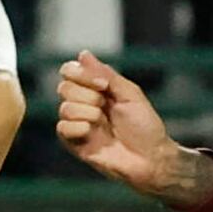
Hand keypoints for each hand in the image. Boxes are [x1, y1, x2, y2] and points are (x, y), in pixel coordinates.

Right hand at [55, 49, 185, 194]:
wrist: (150, 158)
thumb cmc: (145, 126)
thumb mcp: (130, 94)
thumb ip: (106, 74)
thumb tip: (83, 54)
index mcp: (95, 89)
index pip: (70, 71)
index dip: (81, 74)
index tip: (104, 85)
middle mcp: (83, 104)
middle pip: (64, 87)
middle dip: (88, 95)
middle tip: (106, 107)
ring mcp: (77, 124)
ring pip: (64, 108)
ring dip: (87, 113)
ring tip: (103, 123)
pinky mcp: (74, 143)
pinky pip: (62, 128)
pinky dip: (78, 128)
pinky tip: (92, 134)